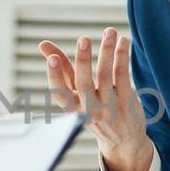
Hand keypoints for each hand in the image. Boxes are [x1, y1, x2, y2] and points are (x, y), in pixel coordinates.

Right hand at [39, 28, 153, 170]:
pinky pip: (123, 75)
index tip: (52, 59)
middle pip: (84, 83)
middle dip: (83, 60)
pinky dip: (122, 56)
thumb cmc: (93, 108)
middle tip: (83, 39)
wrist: (123, 139)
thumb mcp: (75, 93)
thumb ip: (61, 68)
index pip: (59, 93)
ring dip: (107, 51)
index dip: (54, 76)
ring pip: (106, 75)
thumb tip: (42, 44)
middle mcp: (89, 109)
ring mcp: (109, 107)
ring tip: (109, 31)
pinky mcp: (127, 101)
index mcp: (72, 107)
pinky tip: (122, 40)